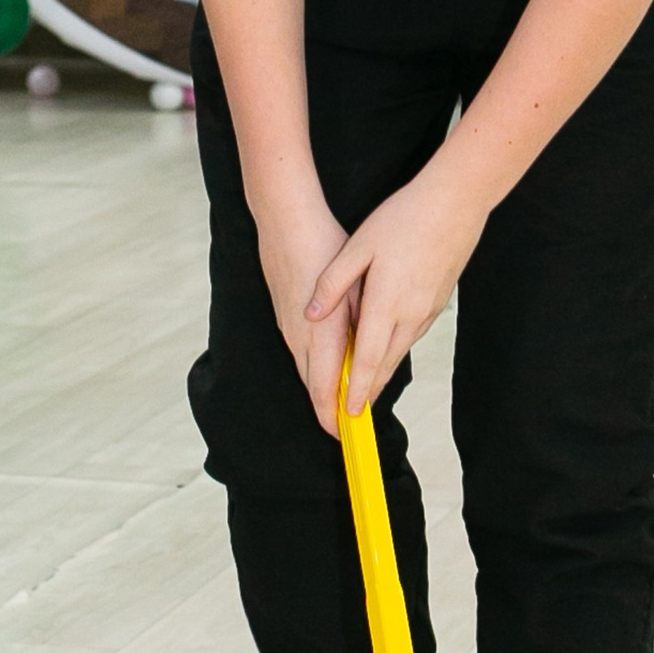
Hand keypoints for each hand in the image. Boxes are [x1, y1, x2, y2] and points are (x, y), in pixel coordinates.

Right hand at [258, 189, 351, 435]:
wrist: (284, 218)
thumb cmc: (324, 242)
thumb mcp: (355, 280)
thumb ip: (361, 319)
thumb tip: (369, 349)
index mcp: (322, 329)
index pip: (325, 388)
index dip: (334, 415)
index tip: (347, 434)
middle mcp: (301, 334)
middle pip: (312, 386)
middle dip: (328, 410)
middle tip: (347, 428)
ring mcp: (289, 325)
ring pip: (305, 369)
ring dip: (321, 390)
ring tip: (340, 405)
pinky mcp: (284, 315)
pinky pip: (299, 352)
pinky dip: (314, 368)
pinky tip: (328, 368)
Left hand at [311, 160, 492, 431]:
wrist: (456, 202)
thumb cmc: (404, 218)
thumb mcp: (359, 246)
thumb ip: (332, 284)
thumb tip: (310, 314)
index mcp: (387, 303)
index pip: (368, 359)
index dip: (356, 389)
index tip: (347, 412)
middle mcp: (411, 313)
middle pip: (387, 363)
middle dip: (370, 390)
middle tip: (354, 413)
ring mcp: (429, 308)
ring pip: (402, 349)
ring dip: (384, 371)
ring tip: (368, 387)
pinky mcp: (439, 299)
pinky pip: (414, 333)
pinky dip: (398, 348)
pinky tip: (389, 348)